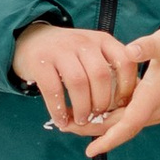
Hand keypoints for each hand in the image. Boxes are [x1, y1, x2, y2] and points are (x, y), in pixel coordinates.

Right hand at [14, 20, 142, 134]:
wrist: (32, 39)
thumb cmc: (70, 54)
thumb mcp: (92, 52)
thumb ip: (108, 68)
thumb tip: (126, 103)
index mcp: (102, 40)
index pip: (124, 61)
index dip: (127, 86)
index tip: (122, 104)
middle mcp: (83, 42)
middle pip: (100, 75)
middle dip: (102, 101)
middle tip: (98, 116)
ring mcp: (60, 50)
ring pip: (78, 82)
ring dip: (82, 107)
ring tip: (81, 120)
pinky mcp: (40, 61)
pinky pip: (53, 89)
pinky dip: (58, 109)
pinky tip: (61, 120)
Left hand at [83, 25, 159, 159]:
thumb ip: (148, 47)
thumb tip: (129, 51)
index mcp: (154, 96)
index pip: (129, 125)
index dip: (109, 138)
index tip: (89, 151)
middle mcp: (154, 109)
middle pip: (119, 128)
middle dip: (92, 131)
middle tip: (64, 126)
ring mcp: (154, 110)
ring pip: (122, 124)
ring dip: (99, 125)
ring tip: (72, 121)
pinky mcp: (152, 106)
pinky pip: (128, 117)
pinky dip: (109, 118)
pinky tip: (93, 111)